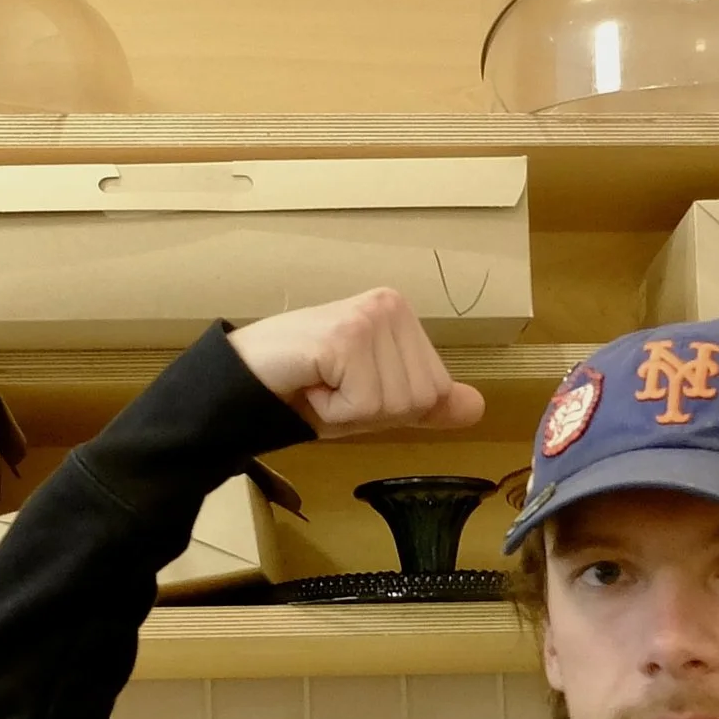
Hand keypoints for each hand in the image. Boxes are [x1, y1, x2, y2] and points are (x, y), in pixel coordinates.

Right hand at [228, 288, 484, 439]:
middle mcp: (391, 306)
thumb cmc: (304, 386)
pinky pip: (364, 404)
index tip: (350, 388)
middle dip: (371, 412)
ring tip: (320, 384)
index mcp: (401, 315)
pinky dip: (334, 411)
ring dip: (349, 412)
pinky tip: (310, 383)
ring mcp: (370, 317)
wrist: (241, 380)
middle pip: (418, 400)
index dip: (391, 409)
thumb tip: (477, 407)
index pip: (435, 391)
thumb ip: (425, 402)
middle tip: (331, 388)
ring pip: (393, 405)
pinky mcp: (347, 336)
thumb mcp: (375, 400)